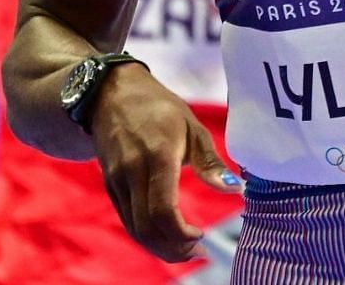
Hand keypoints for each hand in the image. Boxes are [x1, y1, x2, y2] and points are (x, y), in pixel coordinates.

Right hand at [89, 62, 242, 261]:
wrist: (110, 93)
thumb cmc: (157, 107)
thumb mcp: (191, 125)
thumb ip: (210, 162)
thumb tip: (234, 189)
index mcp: (157, 156)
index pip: (164, 210)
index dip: (183, 234)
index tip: (202, 234)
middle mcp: (132, 172)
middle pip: (147, 228)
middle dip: (174, 249)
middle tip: (198, 250)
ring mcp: (117, 180)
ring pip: (136, 229)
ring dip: (161, 247)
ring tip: (186, 248)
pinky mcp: (111, 185)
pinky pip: (128, 220)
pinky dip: (148, 235)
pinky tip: (167, 234)